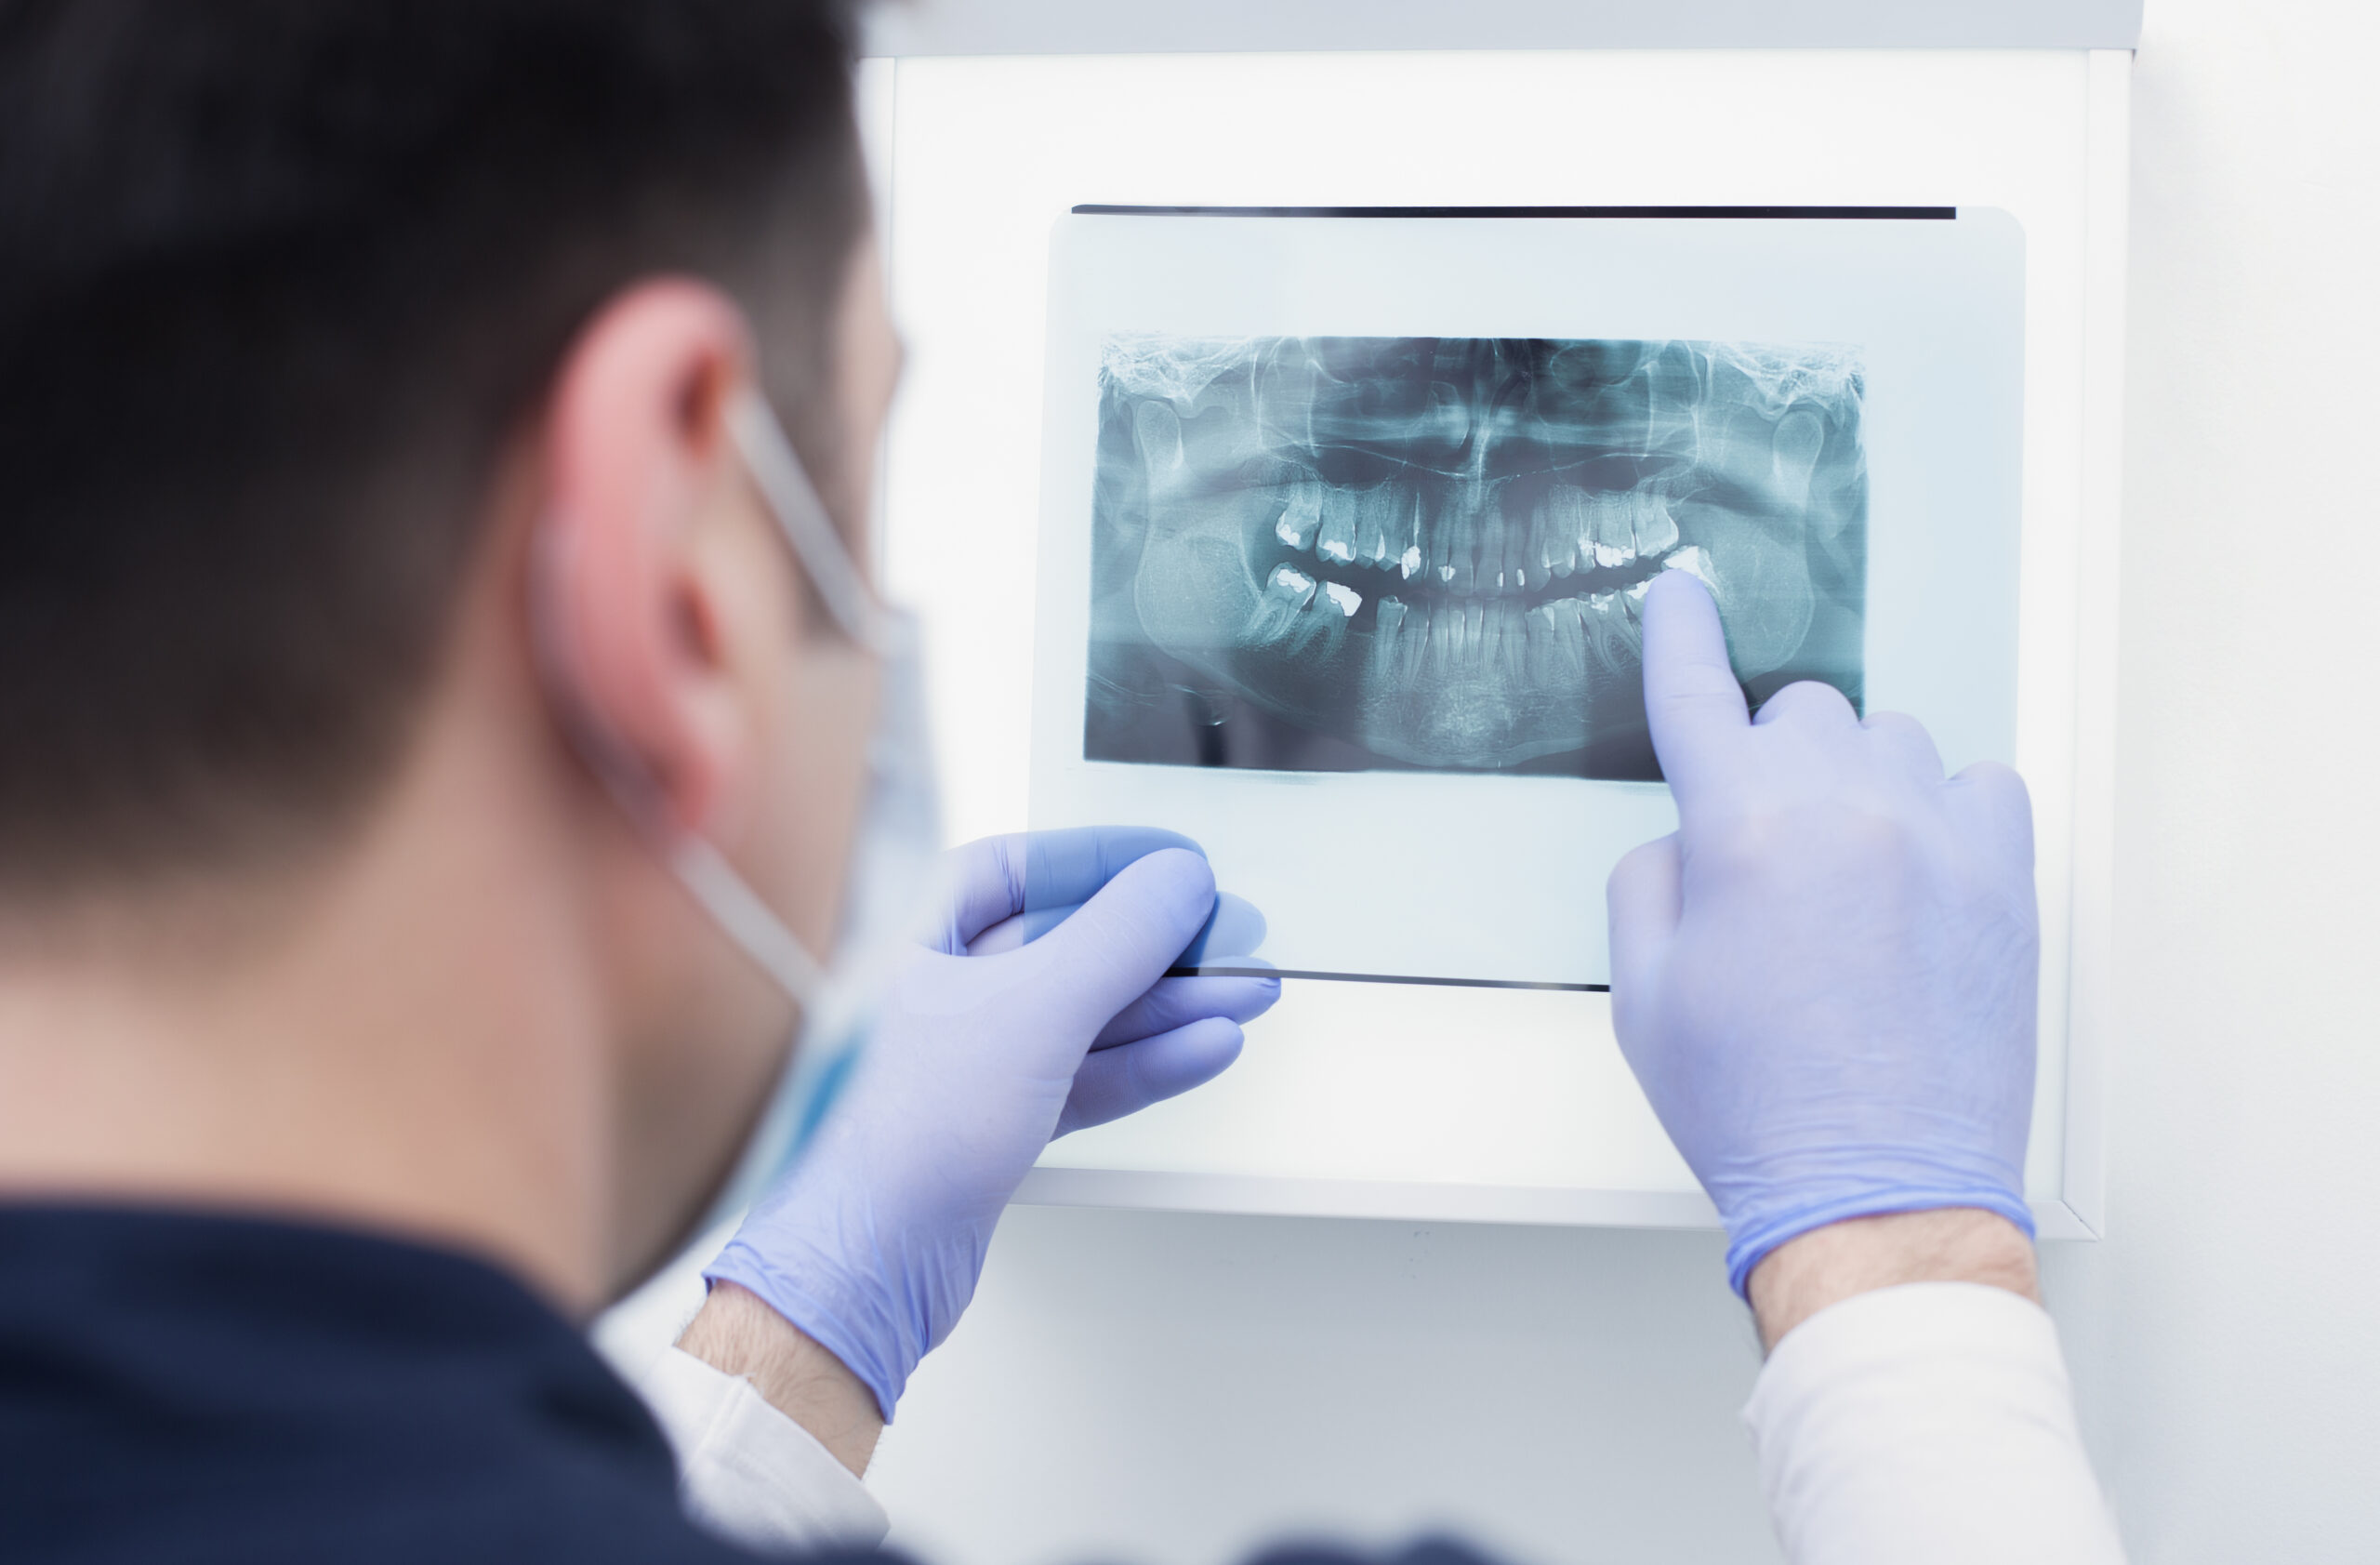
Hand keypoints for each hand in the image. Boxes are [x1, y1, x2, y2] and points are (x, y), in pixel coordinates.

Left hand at [702, 827, 1278, 1419]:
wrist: (876, 1259)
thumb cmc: (908, 1131)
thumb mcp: (1034, 1007)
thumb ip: (1116, 938)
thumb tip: (1177, 880)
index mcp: (922, 940)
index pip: (1015, 867)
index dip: (1095, 856)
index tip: (1167, 859)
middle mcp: (945, 994)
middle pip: (1068, 944)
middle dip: (1157, 941)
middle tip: (1229, 935)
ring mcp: (976, 1064)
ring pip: (1091, 1015)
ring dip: (1172, 1004)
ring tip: (1245, 992)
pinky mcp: (1003, 1125)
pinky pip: (1092, 1074)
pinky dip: (1150, 1062)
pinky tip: (1204, 1047)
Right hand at [1607, 571, 2039, 1298]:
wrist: (1876, 1190)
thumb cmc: (1754, 1105)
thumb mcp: (1644, 993)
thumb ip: (1650, 879)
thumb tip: (1690, 834)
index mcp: (1742, 829)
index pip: (1695, 692)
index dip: (1678, 633)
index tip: (1680, 591)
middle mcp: (1845, 808)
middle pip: (1801, 708)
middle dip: (1769, 755)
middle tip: (1763, 844)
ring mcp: (1937, 838)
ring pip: (1889, 737)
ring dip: (1854, 778)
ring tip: (1844, 873)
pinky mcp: (2006, 880)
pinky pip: (1980, 783)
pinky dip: (1941, 806)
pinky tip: (1916, 868)